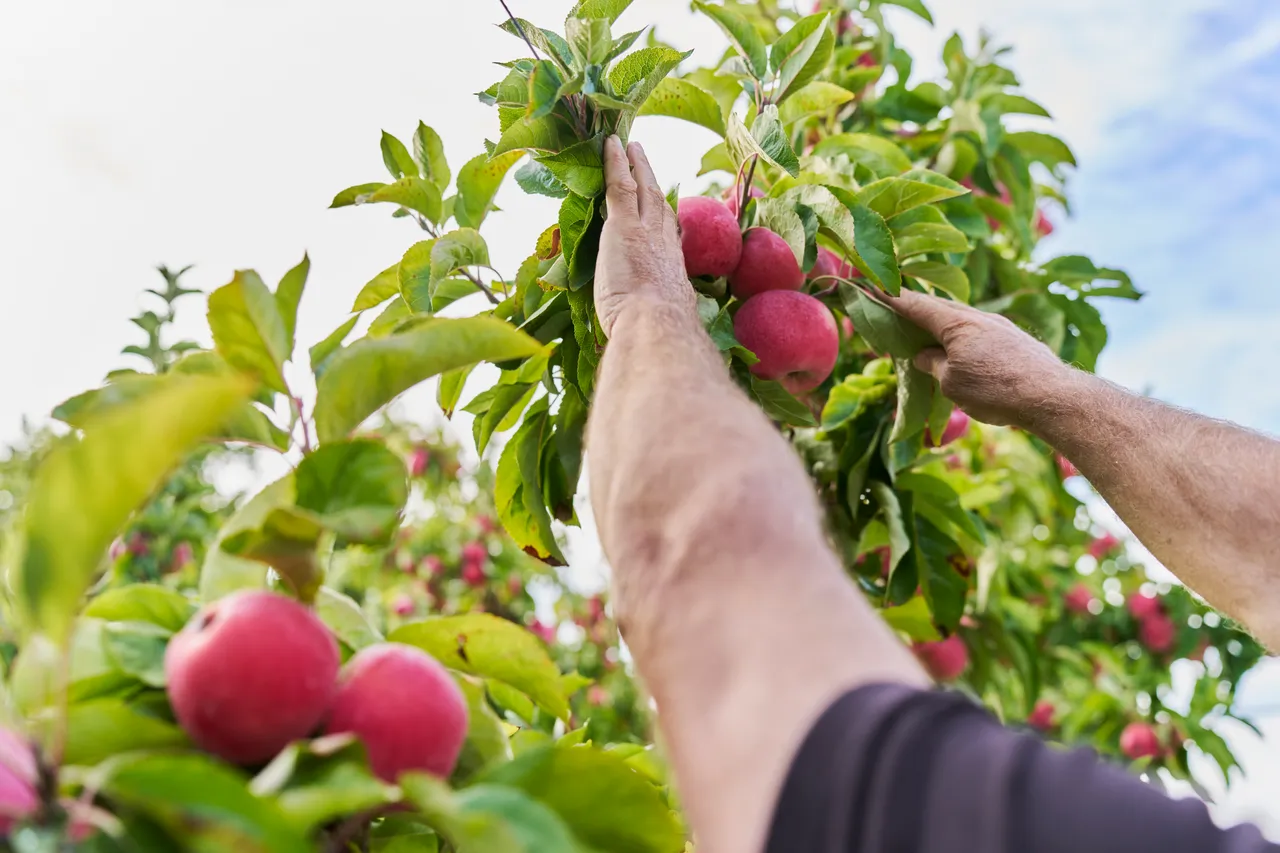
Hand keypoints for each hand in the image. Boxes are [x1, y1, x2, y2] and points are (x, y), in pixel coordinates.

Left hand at [594, 136, 696, 337]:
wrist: (654, 325)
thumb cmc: (653, 335)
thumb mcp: (657, 325)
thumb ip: (650, 319)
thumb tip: (640, 334)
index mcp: (672, 272)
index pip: (669, 240)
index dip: (665, 222)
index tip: (665, 211)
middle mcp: (664, 247)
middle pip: (660, 207)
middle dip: (654, 184)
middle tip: (647, 163)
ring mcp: (645, 233)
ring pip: (643, 190)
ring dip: (637, 166)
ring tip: (631, 146)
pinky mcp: (623, 226)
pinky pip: (620, 185)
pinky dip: (616, 163)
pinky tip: (610, 144)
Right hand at [886, 289, 1079, 428]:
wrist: (1052, 396)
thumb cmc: (996, 390)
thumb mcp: (952, 383)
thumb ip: (933, 366)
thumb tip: (923, 355)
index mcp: (957, 323)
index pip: (917, 305)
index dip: (893, 298)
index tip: (873, 285)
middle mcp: (979, 317)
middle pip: (940, 307)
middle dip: (916, 306)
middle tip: (895, 306)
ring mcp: (1000, 327)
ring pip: (962, 319)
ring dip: (941, 322)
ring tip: (926, 331)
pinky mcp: (1015, 340)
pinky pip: (978, 331)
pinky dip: (961, 334)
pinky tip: (961, 348)